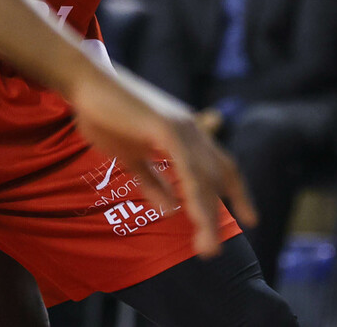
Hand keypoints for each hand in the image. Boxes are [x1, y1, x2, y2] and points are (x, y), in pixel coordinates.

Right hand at [65, 62, 256, 256]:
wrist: (85, 83)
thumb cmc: (106, 116)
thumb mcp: (133, 159)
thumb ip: (154, 183)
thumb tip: (172, 211)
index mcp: (188, 134)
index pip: (222, 166)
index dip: (238, 193)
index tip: (251, 219)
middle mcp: (191, 129)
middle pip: (216, 177)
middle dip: (217, 216)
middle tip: (212, 252)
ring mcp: (181, 126)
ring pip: (203, 178)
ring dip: (206, 215)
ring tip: (205, 247)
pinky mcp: (165, 126)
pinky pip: (185, 166)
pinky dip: (192, 192)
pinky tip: (192, 215)